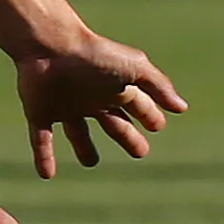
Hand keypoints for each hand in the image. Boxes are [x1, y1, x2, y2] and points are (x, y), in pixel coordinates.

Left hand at [14, 33, 186, 178]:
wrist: (51, 48)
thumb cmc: (96, 56)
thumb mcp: (134, 68)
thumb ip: (159, 86)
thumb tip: (182, 108)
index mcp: (114, 88)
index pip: (137, 107)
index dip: (149, 117)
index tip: (158, 127)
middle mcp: (91, 99)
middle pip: (114, 124)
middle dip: (127, 136)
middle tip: (141, 152)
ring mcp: (65, 106)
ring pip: (77, 132)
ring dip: (84, 147)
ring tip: (90, 162)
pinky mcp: (41, 113)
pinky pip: (42, 139)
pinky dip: (44, 157)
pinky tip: (46, 175)